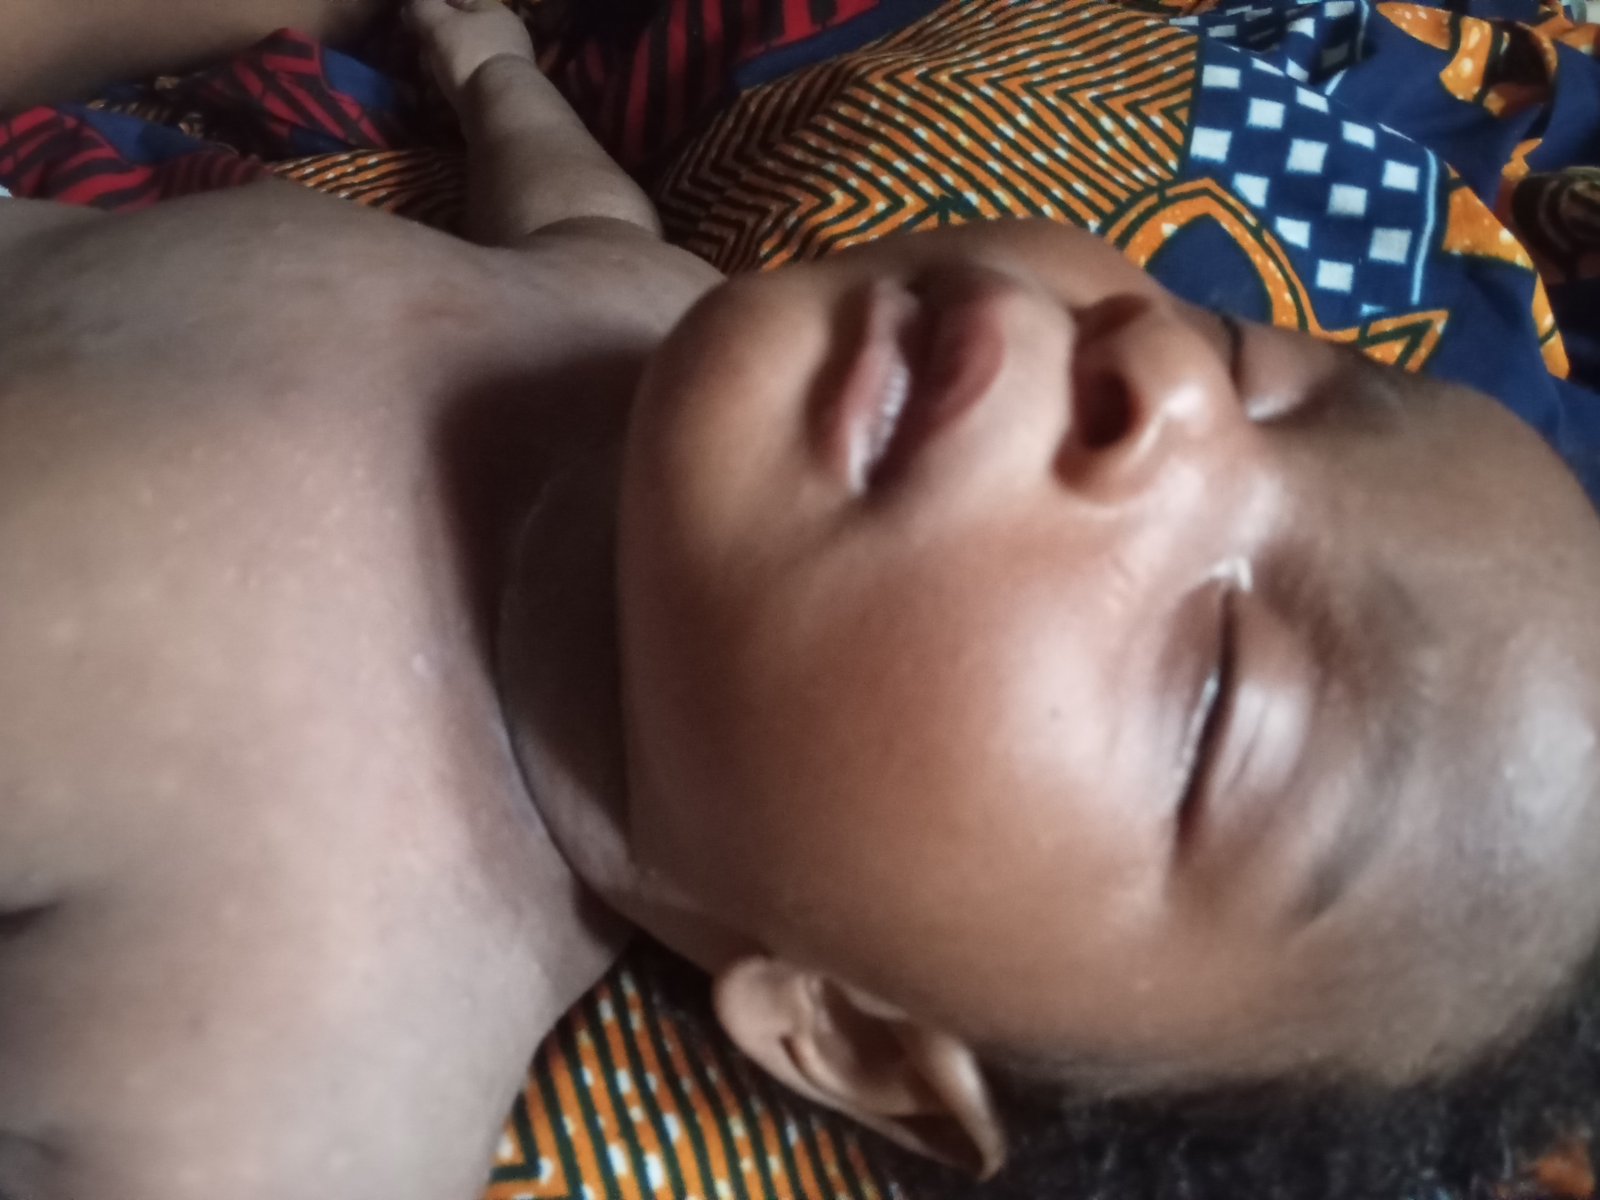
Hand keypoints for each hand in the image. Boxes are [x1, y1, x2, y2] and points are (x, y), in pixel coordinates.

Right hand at [410, 0, 535, 110]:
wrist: (500, 108)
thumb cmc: (470, 54)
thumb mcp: (438, 22)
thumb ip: (421, 8)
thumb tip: (411, 8)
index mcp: (495, 11)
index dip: (432, 6)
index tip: (413, 20)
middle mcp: (506, 35)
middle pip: (464, 30)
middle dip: (439, 38)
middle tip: (418, 48)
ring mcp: (506, 65)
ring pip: (467, 56)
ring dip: (446, 63)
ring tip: (427, 71)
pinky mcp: (502, 92)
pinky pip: (473, 80)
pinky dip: (457, 82)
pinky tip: (443, 90)